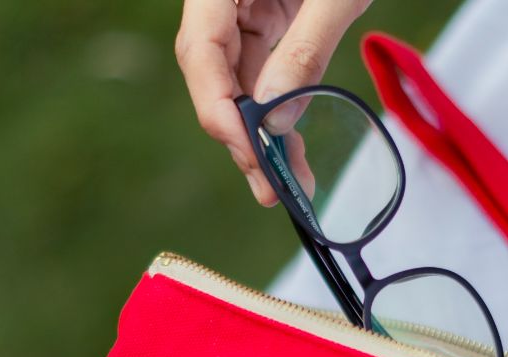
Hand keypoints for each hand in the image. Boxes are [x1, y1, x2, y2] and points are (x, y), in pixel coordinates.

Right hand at [175, 0, 369, 204]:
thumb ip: (306, 47)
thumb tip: (276, 115)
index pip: (201, 49)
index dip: (220, 108)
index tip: (250, 150)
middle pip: (215, 76)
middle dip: (241, 137)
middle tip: (269, 188)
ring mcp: (244, 8)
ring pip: (238, 84)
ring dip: (261, 137)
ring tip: (291, 184)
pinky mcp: (268, 19)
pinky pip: (263, 75)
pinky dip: (278, 115)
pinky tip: (291, 151)